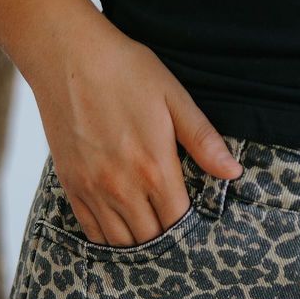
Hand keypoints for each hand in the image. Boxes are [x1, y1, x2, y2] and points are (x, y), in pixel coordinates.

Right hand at [33, 12, 242, 245]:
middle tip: (177, 232)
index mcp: (154, 167)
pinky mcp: (70, 184)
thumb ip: (203, 140)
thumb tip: (233, 172)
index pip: (179, 222)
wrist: (65, 55)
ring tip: (151, 233)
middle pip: (151, 238)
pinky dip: (108, 238)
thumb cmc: (123, 70)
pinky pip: (90, 230)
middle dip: (167, 240)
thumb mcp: (173, 97)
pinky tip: (121, 230)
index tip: (198, 225)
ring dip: (139, 244)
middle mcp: (122, 186)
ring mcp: (92, 188)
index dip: (191, 230)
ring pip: (120, 242)